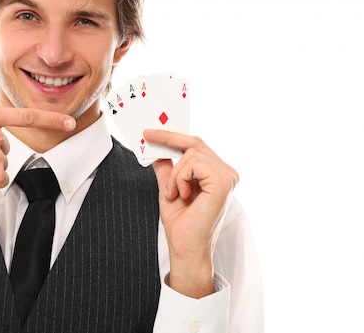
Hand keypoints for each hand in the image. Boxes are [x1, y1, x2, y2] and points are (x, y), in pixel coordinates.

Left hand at [144, 129, 238, 297]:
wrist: (185, 246)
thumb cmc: (181, 221)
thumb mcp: (168, 185)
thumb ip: (166, 165)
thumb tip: (155, 145)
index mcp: (218, 173)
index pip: (196, 145)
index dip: (173, 135)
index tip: (149, 130)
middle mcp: (227, 172)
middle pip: (194, 143)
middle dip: (168, 141)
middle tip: (147, 136)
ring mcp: (228, 176)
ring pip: (191, 153)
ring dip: (175, 174)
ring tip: (175, 194)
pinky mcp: (223, 182)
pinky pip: (192, 164)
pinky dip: (180, 179)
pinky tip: (183, 196)